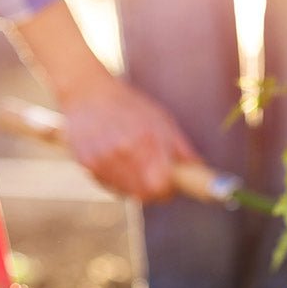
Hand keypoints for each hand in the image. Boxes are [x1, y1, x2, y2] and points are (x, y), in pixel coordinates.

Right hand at [61, 75, 198, 201]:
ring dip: (137, 187)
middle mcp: (122, 152)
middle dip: (156, 192)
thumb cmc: (131, 106)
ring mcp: (102, 159)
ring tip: (138, 167)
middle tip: (160, 181)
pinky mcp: (87, 163)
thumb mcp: (162, 121)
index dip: (170, 190)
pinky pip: (110, 186)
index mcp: (145, 140)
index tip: (173, 186)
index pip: (161, 186)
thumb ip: (181, 149)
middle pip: (145, 194)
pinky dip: (119, 181)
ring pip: (127, 192)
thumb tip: (199, 169)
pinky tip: (121, 164)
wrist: (87, 93)